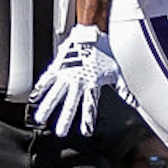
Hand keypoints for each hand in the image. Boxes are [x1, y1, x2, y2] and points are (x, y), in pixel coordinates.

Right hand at [29, 24, 122, 138]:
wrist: (90, 36)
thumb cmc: (104, 54)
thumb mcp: (116, 73)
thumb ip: (124, 91)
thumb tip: (134, 103)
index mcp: (92, 85)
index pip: (90, 106)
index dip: (88, 119)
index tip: (86, 132)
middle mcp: (77, 82)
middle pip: (70, 104)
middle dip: (65, 119)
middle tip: (61, 132)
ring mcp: (65, 75)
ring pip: (54, 94)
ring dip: (47, 107)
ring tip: (40, 119)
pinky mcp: (57, 68)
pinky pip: (46, 80)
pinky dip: (39, 89)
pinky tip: (33, 99)